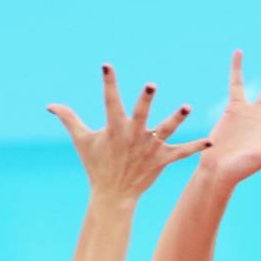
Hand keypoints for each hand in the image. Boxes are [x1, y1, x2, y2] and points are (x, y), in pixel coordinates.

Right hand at [47, 66, 208, 199]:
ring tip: (187, 106)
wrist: (112, 195)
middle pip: (141, 113)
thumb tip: (50, 105)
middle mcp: (133, 135)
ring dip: (177, 118)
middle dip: (145, 100)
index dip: (108, 82)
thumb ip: (68, 119)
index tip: (107, 65)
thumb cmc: (96, 165)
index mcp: (115, 127)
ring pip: (166, 130)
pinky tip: (211, 141)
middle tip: (151, 85)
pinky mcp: (162, 160)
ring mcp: (149, 147)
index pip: (110, 100)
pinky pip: (181, 152)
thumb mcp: (82, 141)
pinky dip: (195, 147)